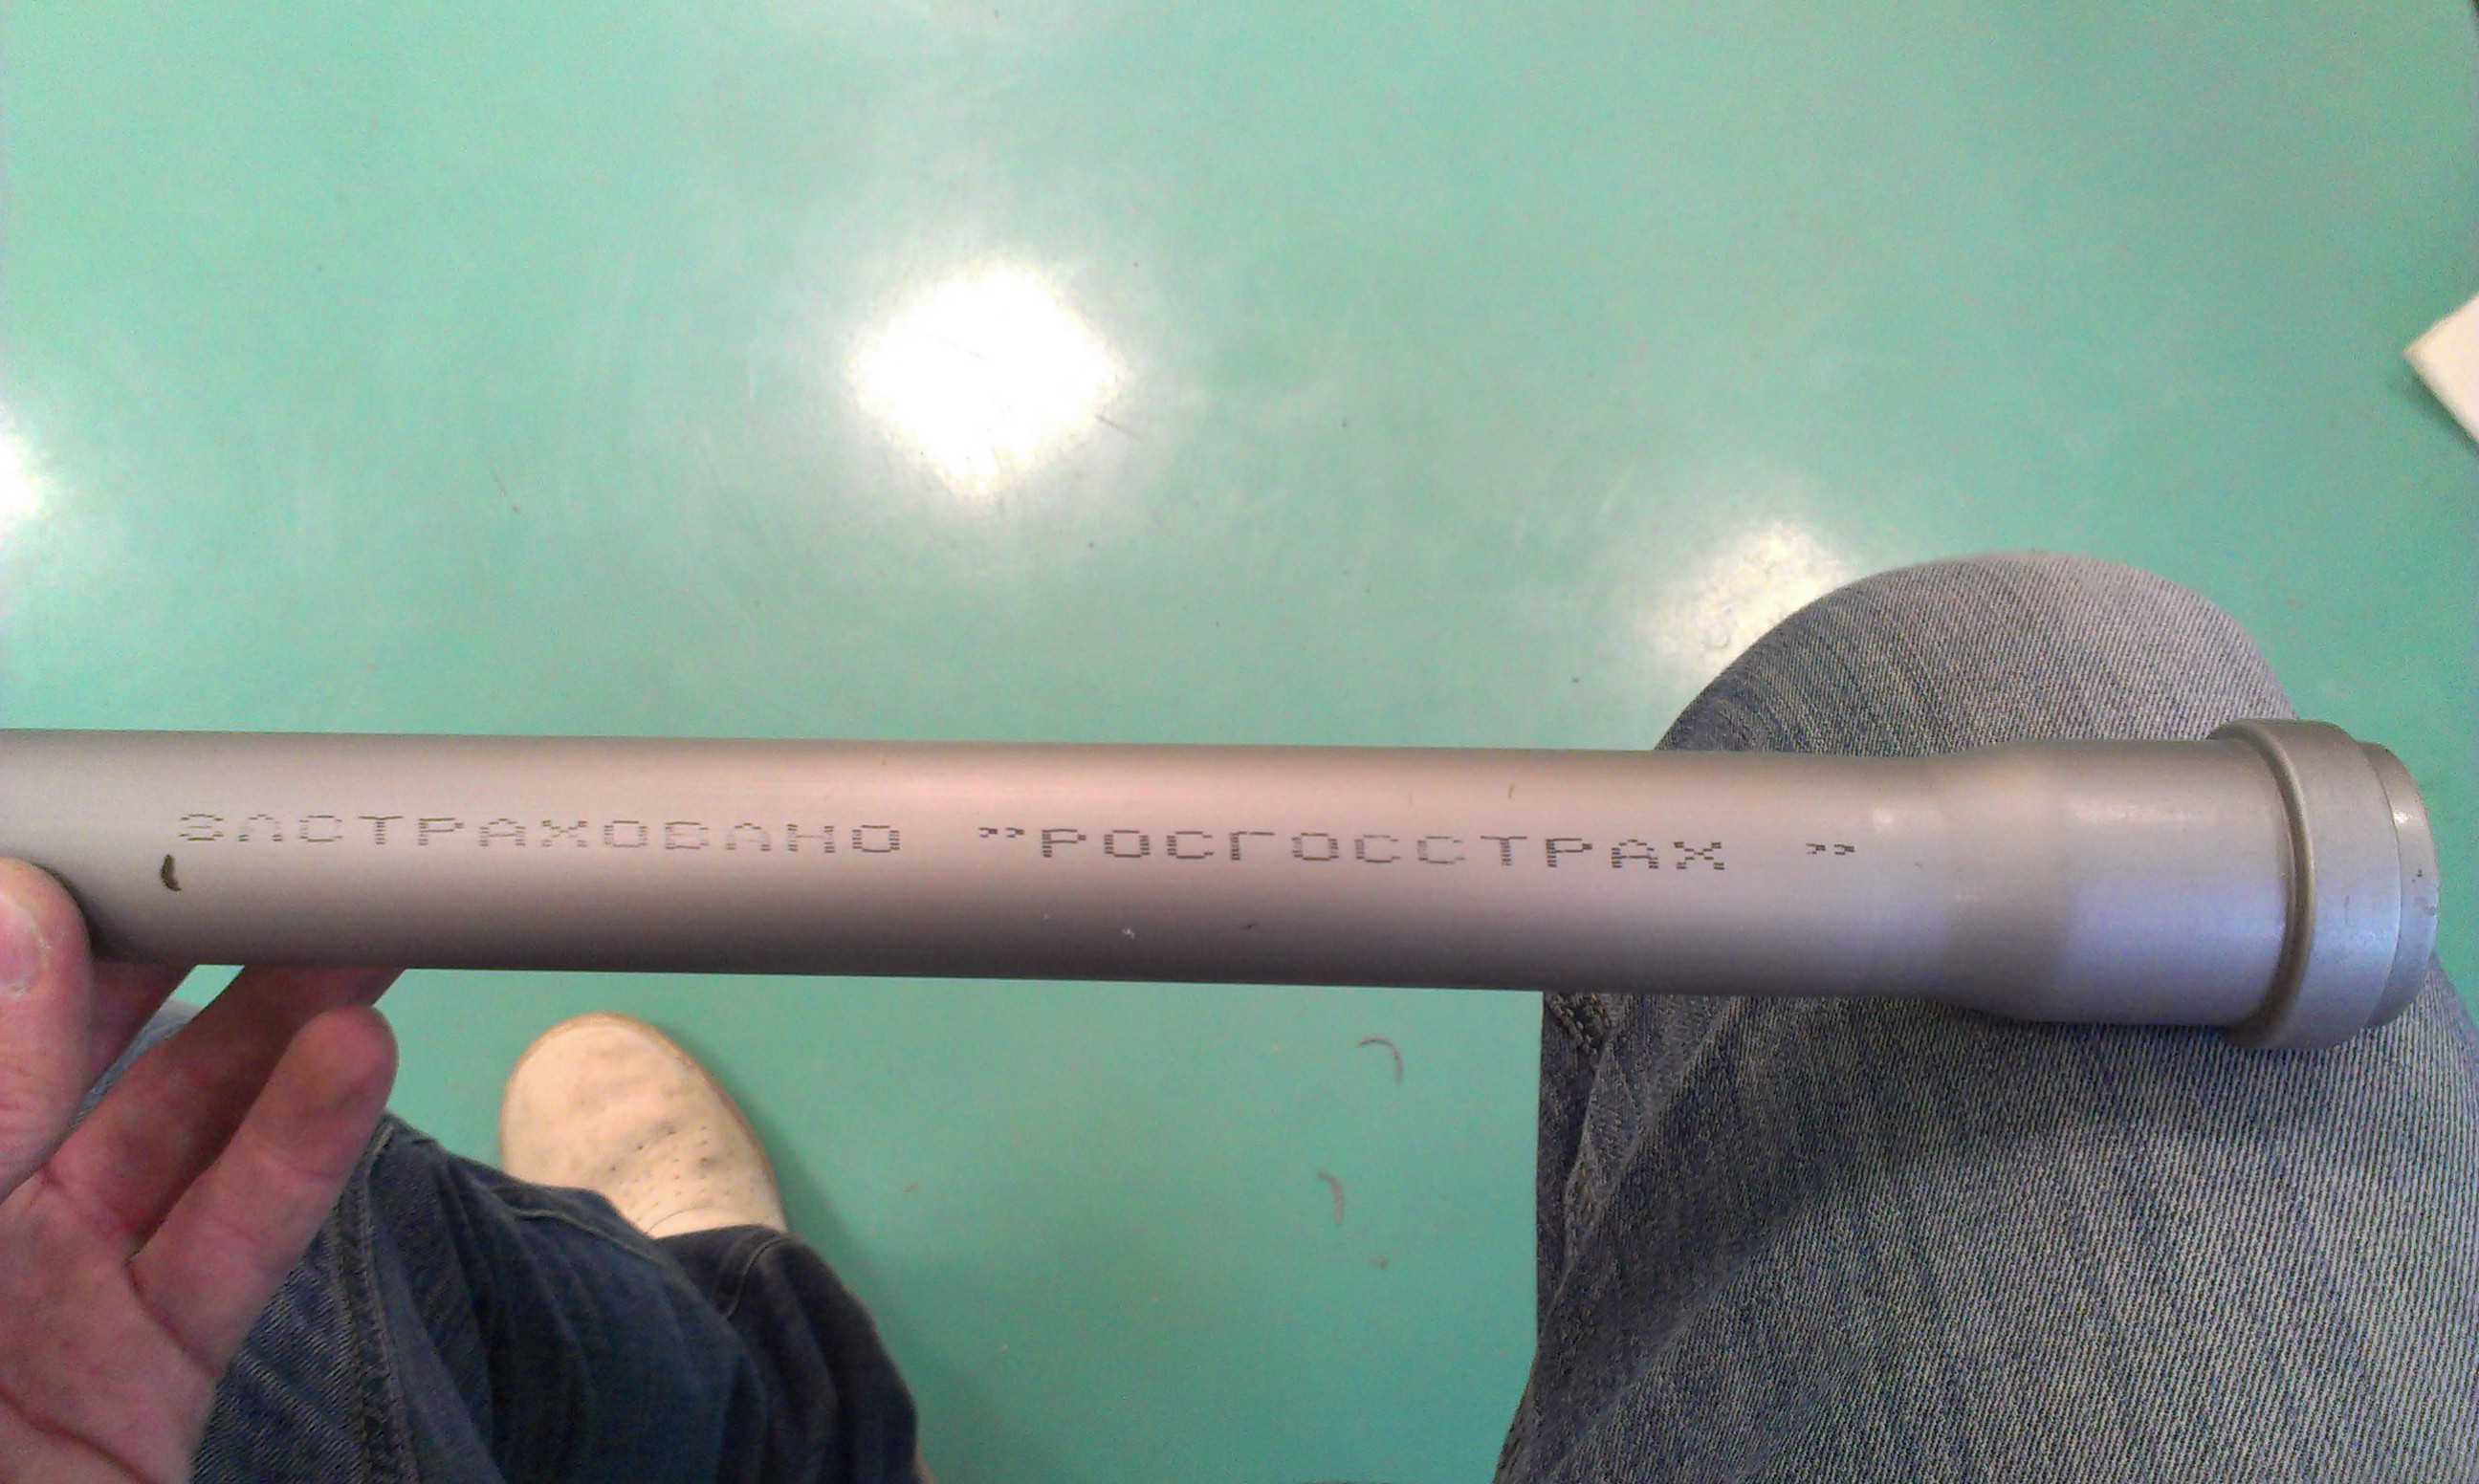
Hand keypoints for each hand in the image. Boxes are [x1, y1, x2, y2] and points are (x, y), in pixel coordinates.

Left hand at [0, 859, 399, 1482]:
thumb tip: (14, 920)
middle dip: (159, 945)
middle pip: (53, 1052)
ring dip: (266, 1029)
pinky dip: (302, 1148)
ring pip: (165, 1131)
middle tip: (252, 856)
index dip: (15, 915)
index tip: (95, 825)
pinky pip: (226, 1241)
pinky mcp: (139, 1379)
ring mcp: (34, 1311)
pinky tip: (354, 1065)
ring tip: (349, 938)